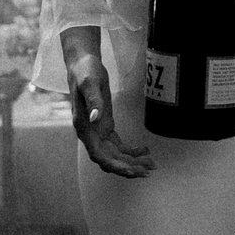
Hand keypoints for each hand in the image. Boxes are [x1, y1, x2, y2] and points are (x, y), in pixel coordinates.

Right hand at [61, 26, 153, 179]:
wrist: (83, 63)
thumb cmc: (85, 72)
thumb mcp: (90, 83)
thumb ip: (93, 101)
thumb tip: (95, 119)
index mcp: (83, 127)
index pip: (98, 155)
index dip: (114, 165)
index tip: (130, 171)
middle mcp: (89, 134)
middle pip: (109, 159)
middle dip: (128, 167)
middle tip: (148, 170)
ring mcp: (97, 132)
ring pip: (115, 156)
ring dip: (132, 162)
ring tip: (151, 165)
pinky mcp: (105, 127)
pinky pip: (118, 146)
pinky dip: (131, 151)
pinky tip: (145, 150)